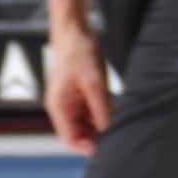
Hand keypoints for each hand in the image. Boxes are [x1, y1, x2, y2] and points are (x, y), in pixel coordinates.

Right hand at [44, 24, 109, 154]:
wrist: (75, 30)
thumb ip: (101, 108)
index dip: (88, 148)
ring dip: (101, 125)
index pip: (70, 140)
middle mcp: (62, 107)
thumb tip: (109, 131)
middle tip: (119, 132)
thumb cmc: (79, 52)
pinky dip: (102, 114)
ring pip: (86, 125)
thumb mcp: (94, 82)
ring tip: (118, 118)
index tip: (109, 146)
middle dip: (97, 136)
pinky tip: (114, 108)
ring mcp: (70, 102)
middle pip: (79, 134)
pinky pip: (90, 113)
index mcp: (59, 106)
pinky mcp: (79, 95)